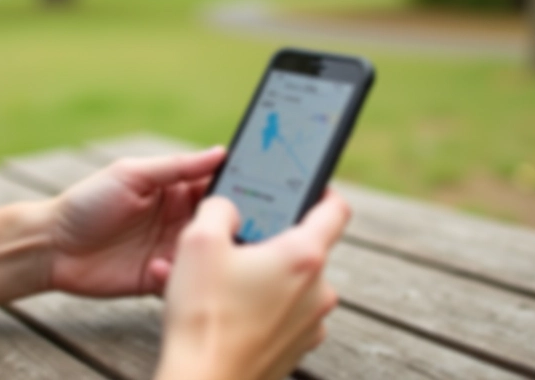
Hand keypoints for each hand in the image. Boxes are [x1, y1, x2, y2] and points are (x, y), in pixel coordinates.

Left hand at [48, 147, 225, 296]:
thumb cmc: (88, 202)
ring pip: (207, 255)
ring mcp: (171, 251)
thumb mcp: (132, 175)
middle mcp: (179, 220)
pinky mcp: (159, 280)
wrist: (51, 246)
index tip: (261, 189)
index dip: (240, 187)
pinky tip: (157, 268)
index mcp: (176, 190)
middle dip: (232, 225)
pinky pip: (183, 282)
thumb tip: (221, 151)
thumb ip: (177, 167)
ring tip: (201, 252)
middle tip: (240, 226)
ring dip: (207, 255)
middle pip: (219, 223)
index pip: (217, 186)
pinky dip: (178, 277)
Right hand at [156, 191, 350, 379]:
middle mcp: (319, 290)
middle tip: (234, 240)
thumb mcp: (198, 241)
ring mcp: (311, 323)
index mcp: (304, 256)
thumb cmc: (204, 315)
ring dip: (261, 276)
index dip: (322, 189)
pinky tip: (224, 309)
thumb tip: (227, 205)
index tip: (304, 185)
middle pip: (305, 248)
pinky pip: (282, 313)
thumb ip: (218, 207)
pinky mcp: (295, 347)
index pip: (336, 208)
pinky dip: (259, 305)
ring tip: (219, 281)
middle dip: (271, 239)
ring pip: (291, 283)